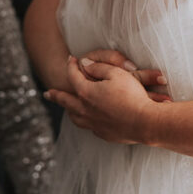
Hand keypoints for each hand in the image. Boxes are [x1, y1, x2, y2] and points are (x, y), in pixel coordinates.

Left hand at [45, 56, 166, 143]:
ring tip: (66, 108)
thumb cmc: (132, 95)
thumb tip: (84, 64)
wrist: (145, 122)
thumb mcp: (117, 73)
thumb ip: (99, 67)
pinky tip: (87, 120)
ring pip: (74, 117)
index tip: (71, 59)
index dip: (71, 66)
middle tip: (47, 93)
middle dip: (56, 95)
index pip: (73, 76)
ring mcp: (93, 124)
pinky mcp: (103, 134)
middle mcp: (85, 110)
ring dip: (68, 110)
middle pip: (65, 101)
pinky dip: (84, 120)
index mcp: (86, 92)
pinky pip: (88, 126)